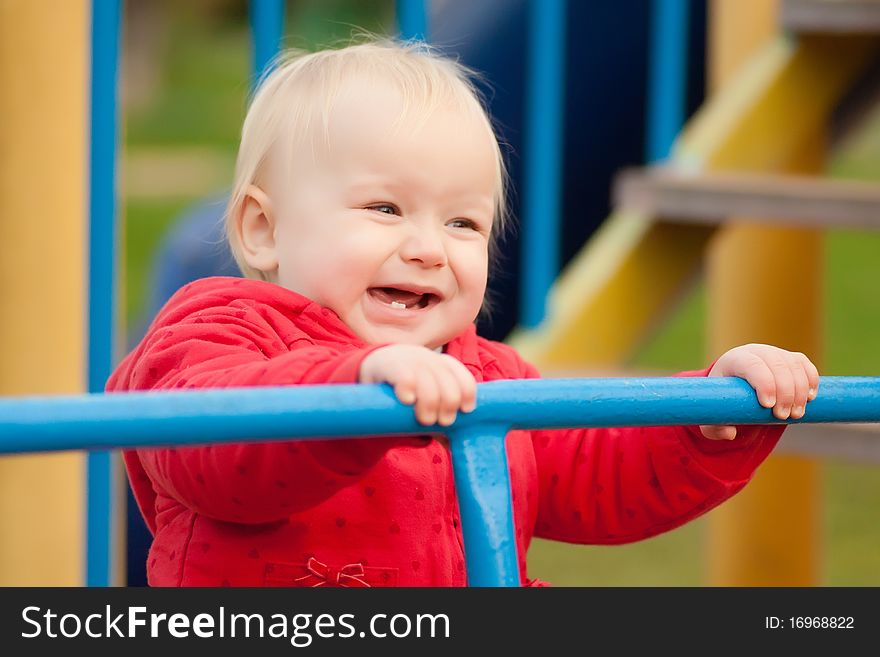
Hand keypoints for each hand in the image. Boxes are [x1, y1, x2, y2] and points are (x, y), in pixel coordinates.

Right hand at [360, 345, 476, 425]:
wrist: (371, 368)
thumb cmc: (404, 390)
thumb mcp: (423, 400)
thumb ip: (436, 418)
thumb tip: (451, 443)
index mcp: (444, 367)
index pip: (465, 380)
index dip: (467, 397)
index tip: (463, 412)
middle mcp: (431, 361)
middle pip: (450, 389)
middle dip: (448, 409)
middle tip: (439, 422)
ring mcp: (411, 361)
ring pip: (430, 389)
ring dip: (430, 408)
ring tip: (423, 420)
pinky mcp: (390, 365)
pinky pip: (406, 379)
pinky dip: (409, 392)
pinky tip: (407, 400)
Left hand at [702, 343, 819, 439]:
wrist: (735, 383)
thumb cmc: (722, 398)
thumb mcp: (714, 413)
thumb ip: (715, 426)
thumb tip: (730, 433)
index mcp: (734, 360)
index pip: (752, 365)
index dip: (764, 383)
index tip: (767, 405)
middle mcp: (756, 352)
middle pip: (777, 365)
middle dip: (784, 392)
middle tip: (783, 416)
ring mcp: (775, 353)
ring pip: (794, 366)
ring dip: (799, 391)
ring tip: (796, 414)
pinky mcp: (790, 359)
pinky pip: (805, 365)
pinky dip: (810, 381)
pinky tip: (809, 398)